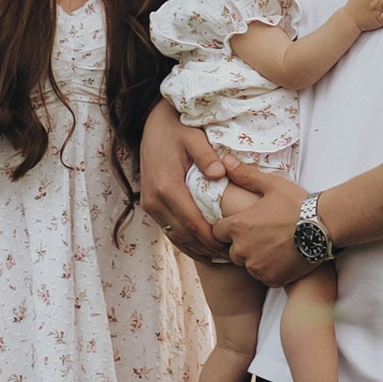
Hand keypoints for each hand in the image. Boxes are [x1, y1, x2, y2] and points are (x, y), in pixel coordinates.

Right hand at [140, 99, 230, 258]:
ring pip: (176, 237)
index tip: (232, 245)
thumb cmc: (177, 129)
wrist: (151, 125)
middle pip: (184, 235)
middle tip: (232, 255)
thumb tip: (219, 173)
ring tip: (222, 256)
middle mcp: (155, 200)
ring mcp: (150, 204)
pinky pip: (170, 230)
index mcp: (166, 186)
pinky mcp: (150, 205)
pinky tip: (204, 248)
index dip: (212, 239)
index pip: (192, 223)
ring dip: (197, 250)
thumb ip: (205, 155)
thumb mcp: (193, 136)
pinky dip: (186, 242)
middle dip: (208, 249)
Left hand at [222, 160, 306, 285]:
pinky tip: (283, 256)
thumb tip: (225, 161)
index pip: (218, 231)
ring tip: (274, 244)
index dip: (230, 227)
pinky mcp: (270, 278)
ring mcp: (256, 267)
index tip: (245, 223)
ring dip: (255, 257)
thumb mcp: (271, 185)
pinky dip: (270, 269)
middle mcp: (242, 249)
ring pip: (248, 264)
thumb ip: (245, 175)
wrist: (323, 227)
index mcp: (238, 226)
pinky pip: (263, 276)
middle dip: (242, 244)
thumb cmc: (296, 204)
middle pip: (232, 250)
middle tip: (263, 234)